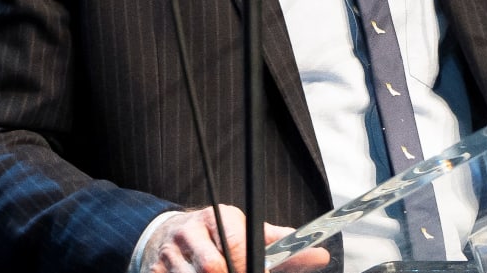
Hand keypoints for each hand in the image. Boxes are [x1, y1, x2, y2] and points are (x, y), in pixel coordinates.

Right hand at [148, 205, 330, 272]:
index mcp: (217, 218)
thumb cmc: (218, 238)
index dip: (247, 264)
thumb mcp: (246, 233)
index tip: (259, 271)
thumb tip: (321, 255)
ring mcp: (168, 255)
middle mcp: (189, 232)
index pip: (235, 244)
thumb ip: (280, 247)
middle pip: (213, 267)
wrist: (166, 237)